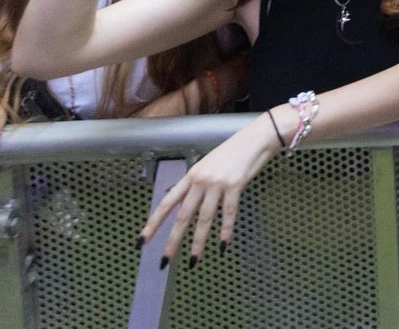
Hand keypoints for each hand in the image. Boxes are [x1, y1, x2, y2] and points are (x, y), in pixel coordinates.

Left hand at [143, 118, 281, 261]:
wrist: (255, 138)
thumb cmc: (233, 151)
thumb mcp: (208, 165)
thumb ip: (196, 183)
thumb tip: (183, 201)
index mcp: (191, 176)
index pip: (167, 203)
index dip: (153, 223)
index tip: (143, 240)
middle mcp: (201, 181)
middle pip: (183, 215)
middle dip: (173, 240)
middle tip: (165, 260)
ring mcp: (218, 184)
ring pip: (204, 218)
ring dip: (198, 241)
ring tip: (193, 260)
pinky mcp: (235, 186)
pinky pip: (228, 213)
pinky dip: (225, 231)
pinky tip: (222, 245)